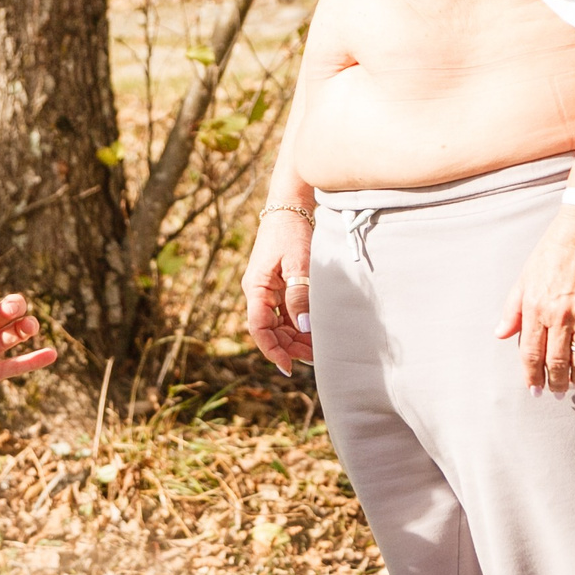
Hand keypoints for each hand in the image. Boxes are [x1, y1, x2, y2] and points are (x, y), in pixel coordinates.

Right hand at [242, 205, 314, 376]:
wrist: (289, 207)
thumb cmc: (291, 232)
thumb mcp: (297, 263)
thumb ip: (299, 294)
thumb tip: (304, 327)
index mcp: (256, 288)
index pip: (259, 329)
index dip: (272, 351)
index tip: (289, 367)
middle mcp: (258, 292)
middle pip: (269, 331)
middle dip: (289, 347)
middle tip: (315, 358)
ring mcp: (268, 290)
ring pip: (278, 324)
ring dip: (295, 338)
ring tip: (318, 347)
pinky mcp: (278, 286)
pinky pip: (285, 313)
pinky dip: (299, 324)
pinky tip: (315, 331)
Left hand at [498, 203, 574, 391]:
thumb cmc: (554, 251)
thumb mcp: (525, 277)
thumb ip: (512, 309)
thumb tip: (500, 334)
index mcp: (536, 308)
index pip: (531, 355)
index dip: (532, 377)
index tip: (535, 390)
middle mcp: (560, 315)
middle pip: (557, 363)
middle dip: (556, 383)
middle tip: (558, 392)